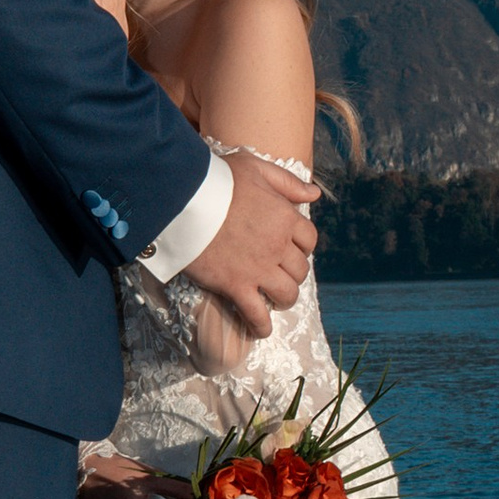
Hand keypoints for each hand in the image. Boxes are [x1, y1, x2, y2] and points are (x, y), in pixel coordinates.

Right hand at [181, 145, 320, 340]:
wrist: (184, 199)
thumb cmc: (218, 180)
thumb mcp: (257, 168)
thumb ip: (287, 183)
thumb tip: (315, 195)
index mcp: (285, 217)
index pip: (309, 239)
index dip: (302, 246)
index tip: (291, 249)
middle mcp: (277, 245)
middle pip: (300, 270)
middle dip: (293, 273)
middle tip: (280, 274)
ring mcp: (258, 268)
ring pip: (286, 293)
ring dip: (284, 298)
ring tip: (275, 299)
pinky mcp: (235, 285)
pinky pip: (256, 314)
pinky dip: (261, 326)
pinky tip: (261, 329)